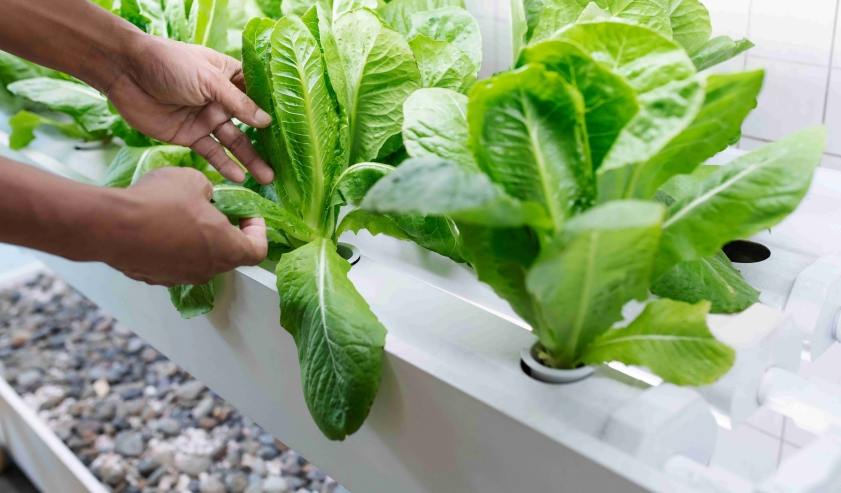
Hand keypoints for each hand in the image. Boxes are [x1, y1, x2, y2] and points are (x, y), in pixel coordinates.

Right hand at [106, 167, 267, 285]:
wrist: (111, 225)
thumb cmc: (160, 202)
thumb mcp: (193, 180)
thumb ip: (208, 190)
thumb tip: (204, 196)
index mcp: (227, 249)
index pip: (258, 250)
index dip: (258, 231)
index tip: (247, 214)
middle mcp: (208, 270)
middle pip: (228, 253)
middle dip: (225, 230)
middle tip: (213, 208)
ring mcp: (180, 277)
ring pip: (199, 258)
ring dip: (198, 238)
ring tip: (182, 213)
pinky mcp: (156, 277)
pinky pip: (173, 261)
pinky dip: (173, 246)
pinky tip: (158, 225)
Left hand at [107, 35, 274, 184]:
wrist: (125, 72)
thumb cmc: (169, 64)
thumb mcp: (209, 80)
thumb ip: (238, 103)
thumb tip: (266, 122)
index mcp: (229, 77)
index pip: (258, 95)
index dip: (275, 111)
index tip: (294, 129)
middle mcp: (221, 99)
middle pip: (249, 124)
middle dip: (266, 143)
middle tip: (285, 163)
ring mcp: (205, 118)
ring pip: (233, 142)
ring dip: (249, 159)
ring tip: (267, 177)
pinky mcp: (189, 135)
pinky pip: (211, 152)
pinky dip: (224, 165)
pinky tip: (239, 178)